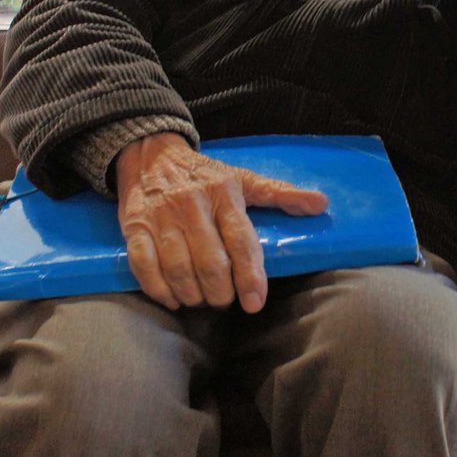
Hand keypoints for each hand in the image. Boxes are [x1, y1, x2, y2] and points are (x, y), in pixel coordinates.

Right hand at [114, 133, 328, 312]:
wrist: (149, 153)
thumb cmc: (203, 174)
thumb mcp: (243, 178)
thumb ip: (281, 194)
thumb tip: (322, 204)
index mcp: (224, 193)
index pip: (241, 241)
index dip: (250, 276)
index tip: (255, 302)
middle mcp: (192, 205)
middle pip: (210, 263)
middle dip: (221, 293)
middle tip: (225, 300)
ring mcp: (161, 217)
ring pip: (179, 269)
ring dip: (193, 295)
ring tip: (201, 299)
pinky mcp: (134, 226)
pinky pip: (145, 266)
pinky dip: (159, 290)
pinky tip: (173, 298)